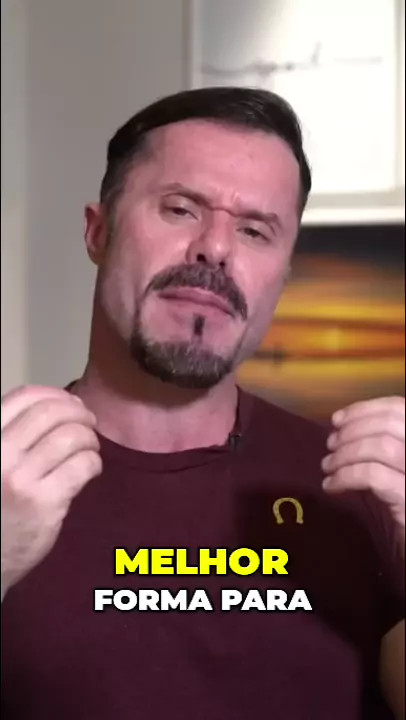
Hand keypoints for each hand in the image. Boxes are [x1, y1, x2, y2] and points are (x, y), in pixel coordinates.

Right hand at [1, 386, 101, 597]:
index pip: (24, 397)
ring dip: (89, 438)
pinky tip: (90, 469)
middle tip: (88, 423)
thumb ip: (12, 434)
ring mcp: (19, 479)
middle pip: (51, 412)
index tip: (70, 403)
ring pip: (71, 436)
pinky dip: (94, 462)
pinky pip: (82, 465)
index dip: (55, 394)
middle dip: (78, 413)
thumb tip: (60, 403)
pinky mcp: (43, 503)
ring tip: (89, 449)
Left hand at [322, 396, 404, 547]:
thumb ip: (382, 448)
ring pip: (381, 447)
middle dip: (352, 430)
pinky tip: (332, 486)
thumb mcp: (397, 471)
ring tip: (328, 466)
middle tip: (330, 445)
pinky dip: (346, 476)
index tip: (337, 420)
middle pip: (390, 424)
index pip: (400, 408)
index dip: (365, 409)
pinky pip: (373, 476)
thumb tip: (344, 429)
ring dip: (346, 453)